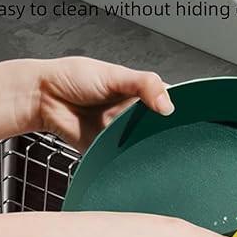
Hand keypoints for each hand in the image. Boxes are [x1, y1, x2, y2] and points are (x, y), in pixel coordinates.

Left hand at [0, 57, 173, 152]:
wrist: (44, 99)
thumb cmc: (73, 79)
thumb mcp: (115, 75)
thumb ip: (145, 85)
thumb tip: (168, 106)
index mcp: (141, 92)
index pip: (170, 101)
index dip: (182, 108)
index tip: (193, 115)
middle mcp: (136, 114)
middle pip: (162, 127)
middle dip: (168, 133)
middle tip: (174, 135)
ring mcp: (125, 134)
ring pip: (147, 145)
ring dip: (152, 148)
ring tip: (158, 148)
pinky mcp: (112, 151)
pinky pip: (128, 160)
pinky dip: (134, 162)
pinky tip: (141, 160)